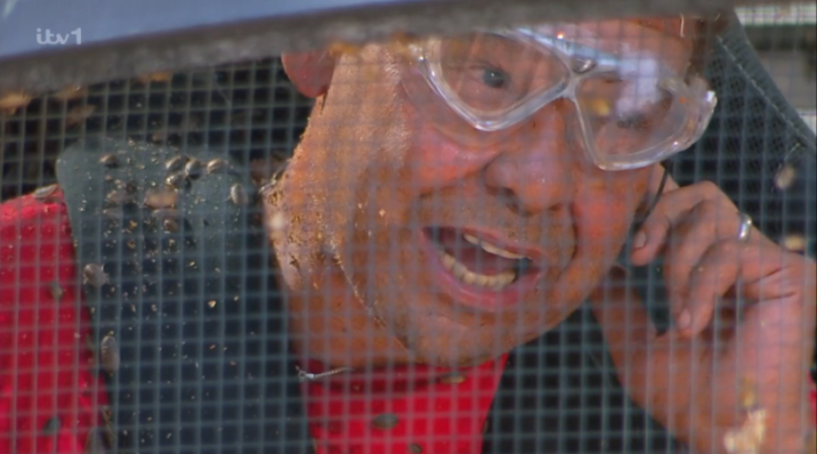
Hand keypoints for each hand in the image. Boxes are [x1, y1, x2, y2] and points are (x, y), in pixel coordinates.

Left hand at [590, 171, 815, 453]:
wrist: (725, 429)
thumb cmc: (686, 396)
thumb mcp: (634, 343)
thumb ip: (617, 302)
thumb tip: (597, 269)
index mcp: (709, 271)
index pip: (686, 210)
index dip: (653, 205)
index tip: (624, 230)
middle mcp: (742, 260)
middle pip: (699, 195)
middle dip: (658, 219)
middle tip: (639, 257)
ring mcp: (767, 264)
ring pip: (711, 213)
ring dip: (678, 264)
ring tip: (679, 313)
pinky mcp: (789, 274)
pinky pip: (729, 251)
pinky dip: (699, 286)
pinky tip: (692, 324)